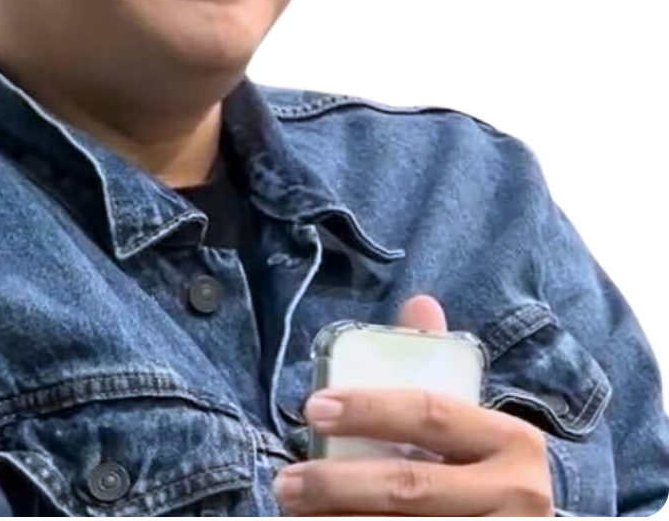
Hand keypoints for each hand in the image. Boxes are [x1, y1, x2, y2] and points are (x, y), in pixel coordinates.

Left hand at [272, 296, 552, 515]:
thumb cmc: (488, 473)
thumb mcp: (475, 424)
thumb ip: (440, 367)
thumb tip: (419, 302)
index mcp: (512, 442)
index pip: (430, 414)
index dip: (368, 410)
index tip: (312, 408)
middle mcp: (516, 496)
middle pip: (410, 486)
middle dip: (338, 483)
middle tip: (286, 480)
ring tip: (293, 512)